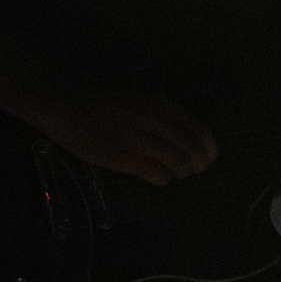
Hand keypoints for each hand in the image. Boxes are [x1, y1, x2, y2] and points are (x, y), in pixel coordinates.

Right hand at [16, 90, 218, 185]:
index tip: (209, 158)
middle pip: (193, 150)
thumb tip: (192, 140)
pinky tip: (153, 174)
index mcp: (162, 105)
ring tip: (170, 171)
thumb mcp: (142, 102)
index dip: (209, 149)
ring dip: (180, 172)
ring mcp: (143, 141)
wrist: (71, 113)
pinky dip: (162, 179)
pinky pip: (160, 176)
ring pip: (180, 164)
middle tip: (194, 170)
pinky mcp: (129, 160)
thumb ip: (166, 117)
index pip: (200, 130)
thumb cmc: (107, 108)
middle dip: (198, 164)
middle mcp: (156, 121)